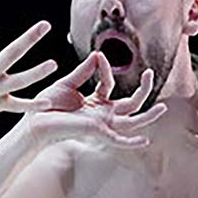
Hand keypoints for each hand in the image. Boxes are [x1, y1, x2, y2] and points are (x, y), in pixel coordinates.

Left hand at [24, 51, 166, 148]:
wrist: (34, 121)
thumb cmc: (47, 106)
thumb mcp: (67, 84)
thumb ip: (84, 71)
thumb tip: (98, 55)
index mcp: (94, 103)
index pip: (109, 84)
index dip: (106, 69)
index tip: (98, 57)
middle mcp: (101, 114)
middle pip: (131, 103)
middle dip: (144, 89)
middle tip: (151, 73)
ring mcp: (101, 124)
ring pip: (132, 121)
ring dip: (148, 116)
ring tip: (163, 108)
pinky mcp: (97, 133)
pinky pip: (118, 140)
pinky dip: (131, 142)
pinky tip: (145, 140)